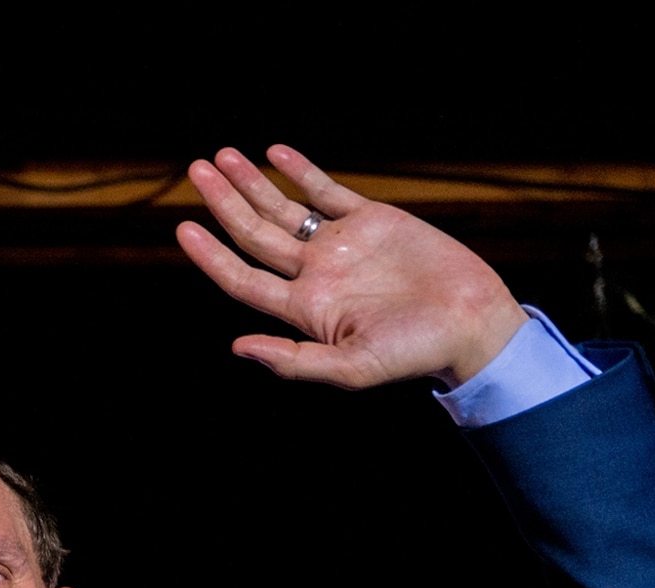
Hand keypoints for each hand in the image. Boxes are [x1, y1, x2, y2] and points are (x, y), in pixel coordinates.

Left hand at [177, 146, 525, 390]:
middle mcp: (314, 273)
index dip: (210, 254)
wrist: (472, 324)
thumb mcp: (351, 368)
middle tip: (196, 170)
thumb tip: (236, 346)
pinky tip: (274, 153)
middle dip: (223, 202)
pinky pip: (327, 191)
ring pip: (283, 208)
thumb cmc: (413, 354)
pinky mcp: (373, 220)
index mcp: (302, 308)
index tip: (182, 227)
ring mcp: (341, 244)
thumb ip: (293, 360)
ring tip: (220, 157)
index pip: (241, 277)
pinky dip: (300, 172)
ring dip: (252, 183)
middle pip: (254, 233)